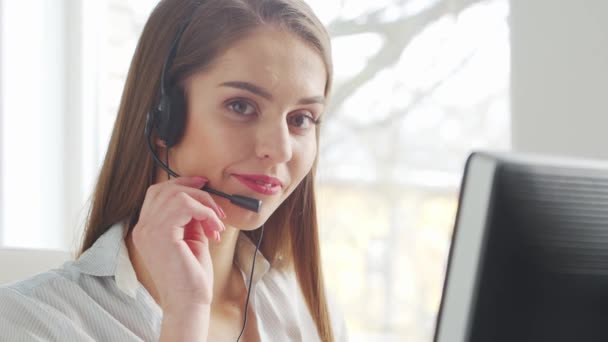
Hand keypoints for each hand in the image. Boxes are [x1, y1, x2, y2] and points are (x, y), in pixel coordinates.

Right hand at [131, 176, 225, 311]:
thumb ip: (191, 219)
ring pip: (177, 194)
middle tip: (215, 207)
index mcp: (146, 229)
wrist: (188, 302)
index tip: (204, 185)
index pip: (158, 193)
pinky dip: (205, 212)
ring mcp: (148, 230)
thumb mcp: (192, 240)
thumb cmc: (191, 276)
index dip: (182, 184)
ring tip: (216, 224)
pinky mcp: (161, 234)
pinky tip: (214, 228)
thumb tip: (202, 200)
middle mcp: (142, 228)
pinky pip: (185, 205)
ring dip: (204, 204)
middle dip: (195, 191)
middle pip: (165, 189)